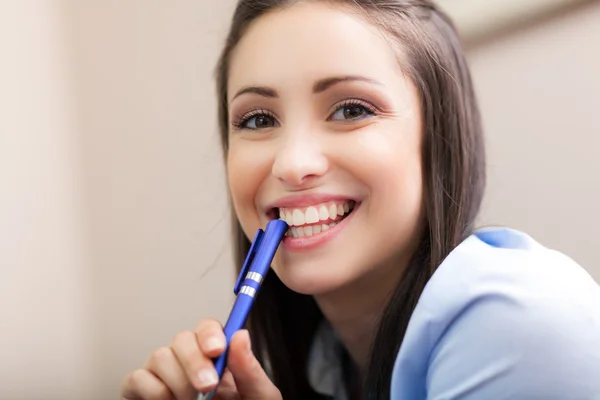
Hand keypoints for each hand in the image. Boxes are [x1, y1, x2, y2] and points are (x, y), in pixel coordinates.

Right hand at [121, 319, 281, 399]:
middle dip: (194, 361)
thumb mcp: (258, 398)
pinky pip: (136, 379)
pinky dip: (154, 392)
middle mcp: (188, 361)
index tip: (216, 349)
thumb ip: (250, 371)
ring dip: (178, 382)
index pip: (207, 328)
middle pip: (181, 339)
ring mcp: (164, 375)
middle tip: (208, 387)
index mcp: (218, 358)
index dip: (209, 333)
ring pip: (159, 356)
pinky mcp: (141, 391)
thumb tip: (241, 335)